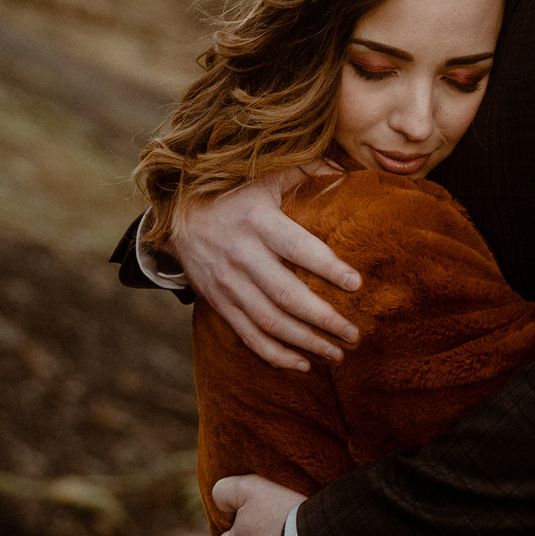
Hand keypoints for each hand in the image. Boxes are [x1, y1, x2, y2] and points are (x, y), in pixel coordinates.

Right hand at [173, 170, 362, 370]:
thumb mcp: (266, 177)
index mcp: (258, 222)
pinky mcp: (219, 302)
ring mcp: (228, 284)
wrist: (178, 215)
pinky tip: (302, 364)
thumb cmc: (234, 193)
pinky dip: (274, 354)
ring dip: (306, 342)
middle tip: (356, 334)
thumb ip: (308, 171)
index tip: (357, 284)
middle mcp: (242, 256)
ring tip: (337, 353)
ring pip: (270, 322)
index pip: (299, 248)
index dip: (328, 267)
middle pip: (287, 295)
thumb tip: (348, 171)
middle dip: (324, 319)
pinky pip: (248, 335)